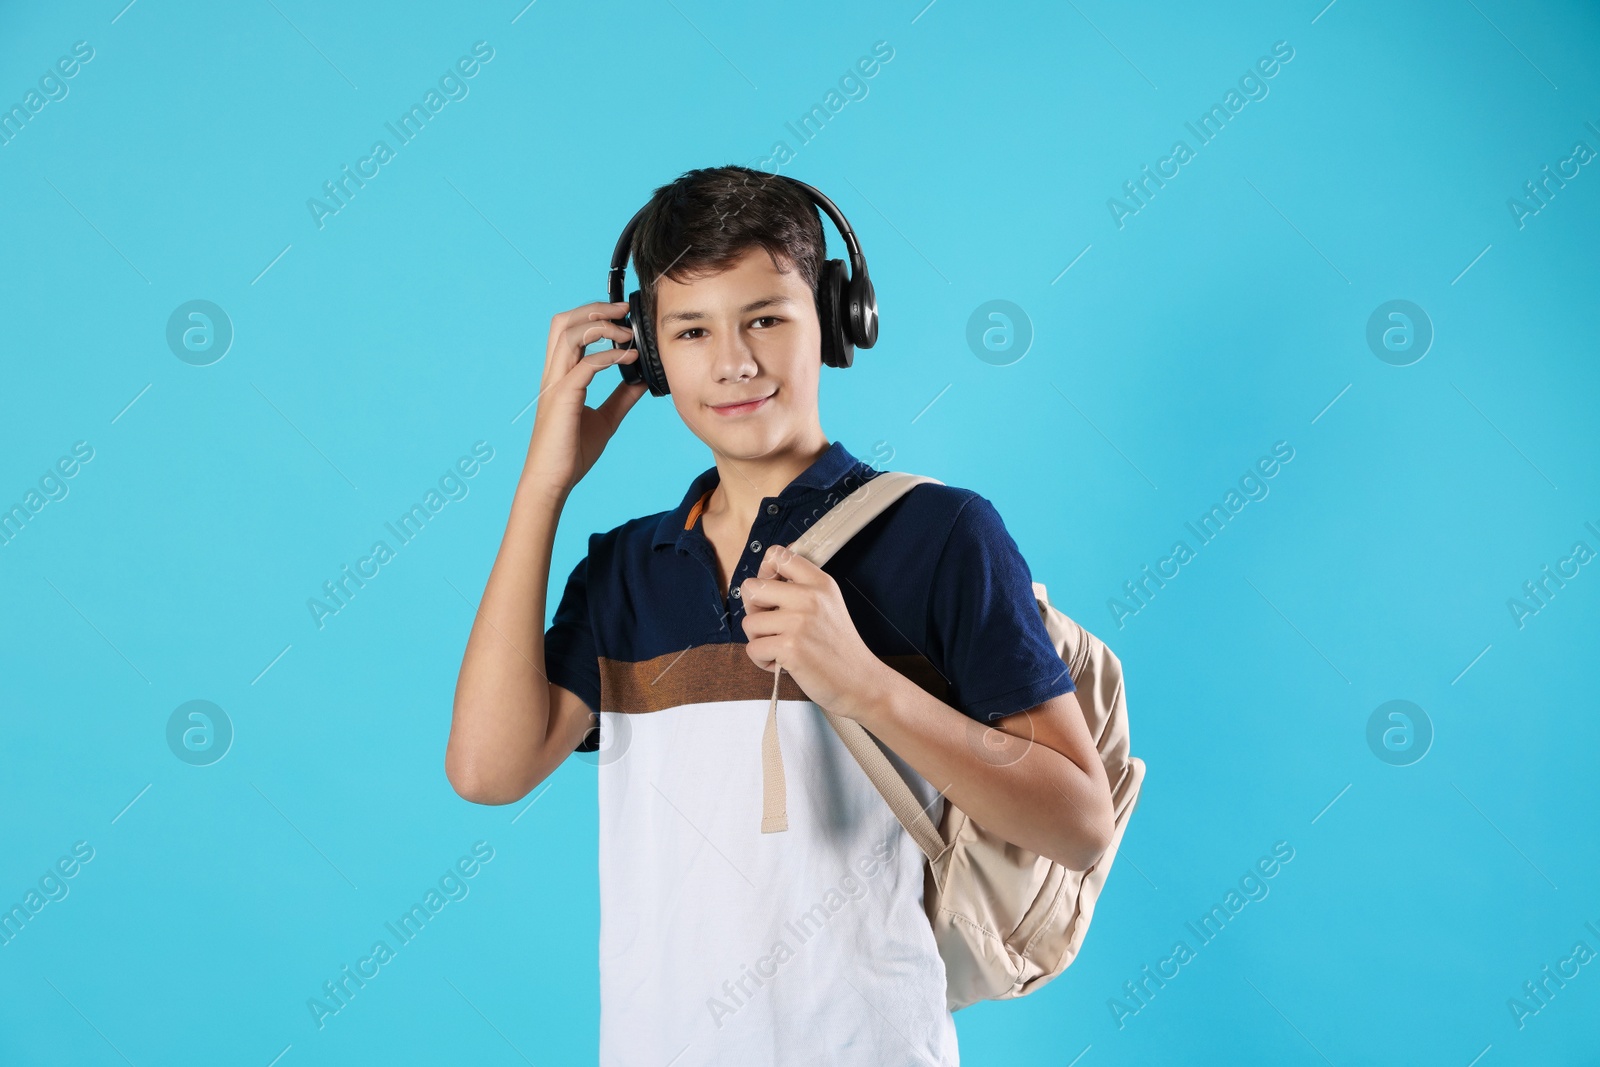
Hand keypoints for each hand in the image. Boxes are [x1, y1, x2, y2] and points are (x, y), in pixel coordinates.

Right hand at [523, 300, 648, 500]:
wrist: (553, 481)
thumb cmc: (571, 453)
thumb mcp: (606, 419)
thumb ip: (621, 397)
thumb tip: (641, 379)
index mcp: (561, 375)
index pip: (569, 330)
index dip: (593, 316)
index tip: (622, 316)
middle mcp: (554, 374)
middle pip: (563, 322)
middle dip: (593, 309)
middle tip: (623, 310)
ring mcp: (555, 384)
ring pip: (569, 335)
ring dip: (601, 327)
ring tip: (627, 333)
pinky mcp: (562, 398)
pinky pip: (585, 366)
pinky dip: (608, 357)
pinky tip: (628, 359)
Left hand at [738, 544, 889, 720]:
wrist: (859, 682)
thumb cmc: (838, 647)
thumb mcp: (828, 604)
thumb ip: (800, 589)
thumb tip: (761, 581)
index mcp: (819, 582)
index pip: (778, 554)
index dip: (764, 572)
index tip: (771, 592)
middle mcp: (809, 597)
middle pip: (751, 588)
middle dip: (754, 610)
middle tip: (771, 626)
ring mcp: (799, 622)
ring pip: (749, 623)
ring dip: (758, 640)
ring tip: (780, 648)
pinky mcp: (791, 647)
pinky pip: (753, 649)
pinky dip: (762, 661)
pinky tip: (782, 663)